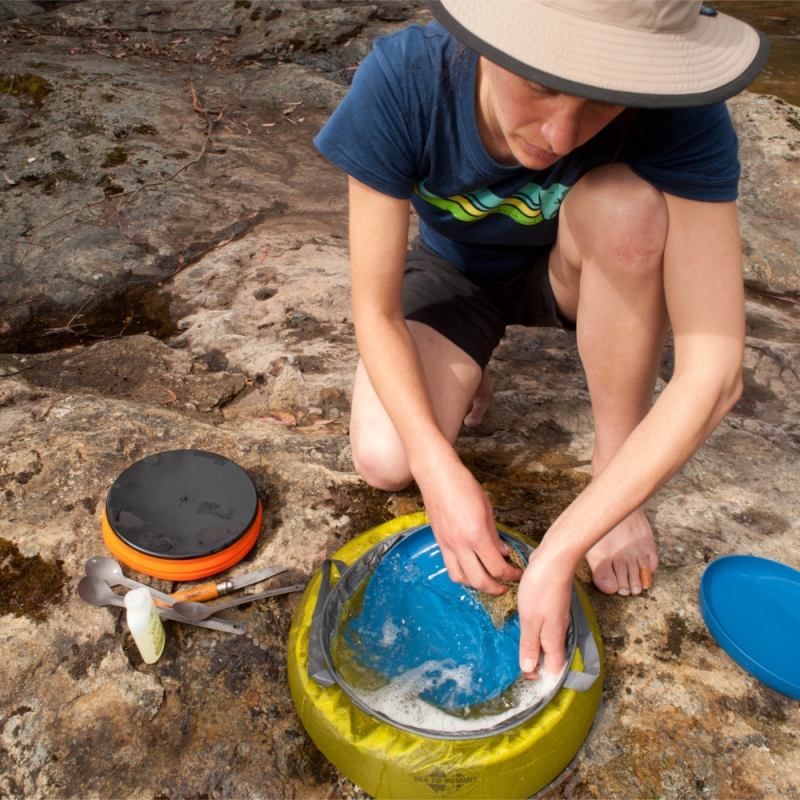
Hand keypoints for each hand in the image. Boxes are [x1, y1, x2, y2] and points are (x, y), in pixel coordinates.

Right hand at [418, 456, 522, 593]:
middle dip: (495, 588)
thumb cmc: (463, 486)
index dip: (510, 575)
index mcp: (476, 535)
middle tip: (505, 586)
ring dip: (476, 585)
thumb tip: (502, 552)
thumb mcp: (486, 509)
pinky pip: (450, 567)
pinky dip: (462, 574)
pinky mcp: (439, 542)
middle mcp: (460, 545)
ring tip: (487, 581)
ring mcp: (447, 545)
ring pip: (461, 578)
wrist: (437, 476)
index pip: (496, 566)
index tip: (517, 575)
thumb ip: (494, 534)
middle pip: (479, 580)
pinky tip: (471, 569)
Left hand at [517, 547, 572, 677]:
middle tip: (516, 667)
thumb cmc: (541, 588)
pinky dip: (535, 631)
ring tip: (517, 649)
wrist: (555, 559)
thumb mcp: (530, 619)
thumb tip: (530, 670)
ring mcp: (557, 617)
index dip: (540, 677)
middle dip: (537, 665)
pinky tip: (524, 626)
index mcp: (554, 638)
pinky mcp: (552, 605)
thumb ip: (530, 644)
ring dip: (535, 647)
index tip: (523, 679)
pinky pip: (545, 626)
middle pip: (552, 656)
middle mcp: (559, 630)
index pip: (554, 669)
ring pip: (548, 641)